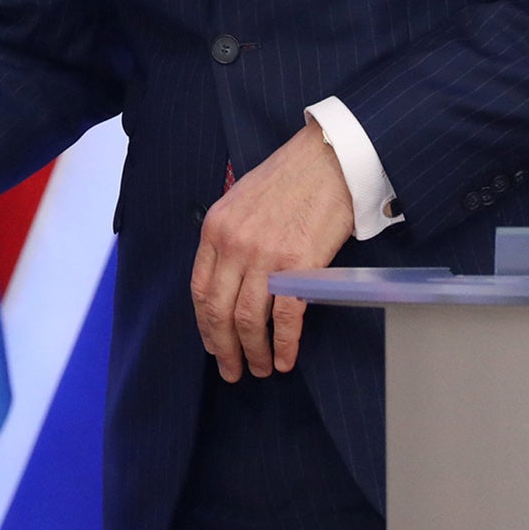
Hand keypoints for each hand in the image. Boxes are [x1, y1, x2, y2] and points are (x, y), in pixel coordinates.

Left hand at [189, 120, 354, 380]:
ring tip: (260, 369)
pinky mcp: (298, 264)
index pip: (199, 288)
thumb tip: (230, 279)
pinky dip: (284, 344)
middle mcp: (233, 243)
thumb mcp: (242, 201)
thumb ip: (230, 238)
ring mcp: (264, 255)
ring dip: (253, 351)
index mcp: (215, 228)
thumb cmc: (289, 178)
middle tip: (231, 371)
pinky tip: (285, 360)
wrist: (329, 158)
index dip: (205, 324)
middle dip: (223, 347)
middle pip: (218, 310)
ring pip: (248, 318)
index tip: (213, 345)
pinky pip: (285, 317)